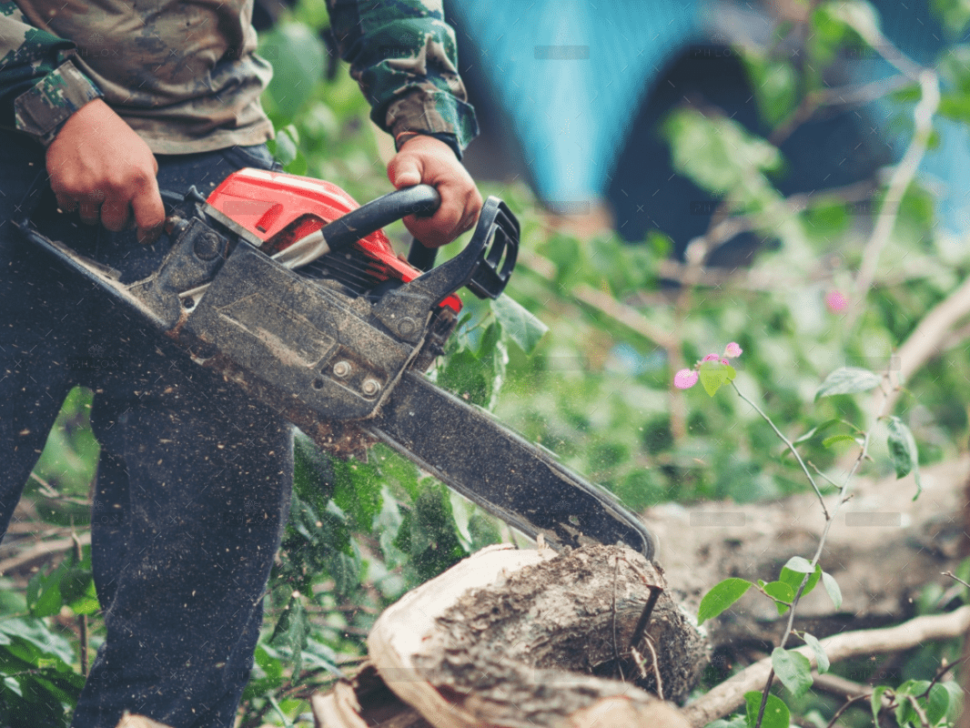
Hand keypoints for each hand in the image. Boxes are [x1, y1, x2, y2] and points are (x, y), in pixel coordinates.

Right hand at [46, 98, 165, 243]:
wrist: (77, 117)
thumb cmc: (114, 138)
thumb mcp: (144, 158)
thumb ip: (149, 188)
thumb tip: (152, 216)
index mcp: (140, 179)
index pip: (151, 221)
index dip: (150, 234)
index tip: (146, 236)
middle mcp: (115, 186)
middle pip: (117, 225)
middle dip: (117, 218)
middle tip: (114, 201)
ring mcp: (88, 188)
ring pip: (92, 220)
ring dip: (94, 210)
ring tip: (96, 188)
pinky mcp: (65, 187)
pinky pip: (70, 209)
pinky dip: (74, 201)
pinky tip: (80, 183)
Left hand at [386, 135, 482, 247]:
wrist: (436, 158)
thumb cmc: (422, 160)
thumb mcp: (408, 161)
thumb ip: (406, 172)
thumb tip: (405, 182)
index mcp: (461, 189)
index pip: (444, 224)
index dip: (422, 226)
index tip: (408, 214)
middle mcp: (473, 203)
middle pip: (445, 235)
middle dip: (422, 230)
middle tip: (410, 214)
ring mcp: (474, 213)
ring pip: (446, 238)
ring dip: (427, 232)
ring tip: (419, 212)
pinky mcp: (470, 220)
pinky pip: (449, 236)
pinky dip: (435, 232)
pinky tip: (428, 216)